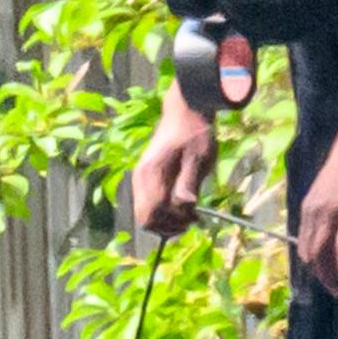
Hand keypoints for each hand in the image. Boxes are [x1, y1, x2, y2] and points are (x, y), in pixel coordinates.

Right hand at [127, 103, 215, 236]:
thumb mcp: (198, 157)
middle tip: (192, 220)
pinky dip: (163, 212)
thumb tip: (186, 206)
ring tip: (188, 216)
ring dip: (166, 221)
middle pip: (146, 219)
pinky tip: (181, 207)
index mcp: (150, 174)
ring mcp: (140, 179)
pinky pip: (148, 205)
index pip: (153, 213)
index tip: (193, 218)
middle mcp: (140, 179)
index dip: (172, 222)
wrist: (186, 112)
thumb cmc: (195, 133)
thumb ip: (189, 183)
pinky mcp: (145, 179)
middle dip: (169, 226)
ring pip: (145, 215)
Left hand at [295, 126, 337, 292]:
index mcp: (308, 207)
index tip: (325, 276)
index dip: (313, 265)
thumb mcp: (332, 191)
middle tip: (334, 289)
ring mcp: (331, 214)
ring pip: (322, 255)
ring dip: (330, 277)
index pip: (304, 244)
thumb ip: (331, 212)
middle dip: (320, 277)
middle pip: (309, 254)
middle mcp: (314, 213)